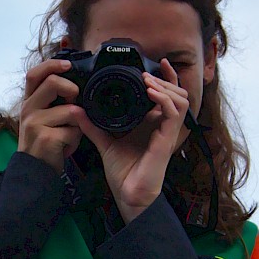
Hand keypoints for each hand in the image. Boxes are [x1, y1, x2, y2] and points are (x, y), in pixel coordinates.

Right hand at [17, 58, 85, 172]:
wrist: (33, 171)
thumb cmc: (43, 142)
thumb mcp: (42, 118)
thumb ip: (52, 100)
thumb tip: (75, 85)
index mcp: (28, 101)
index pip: (34, 74)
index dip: (52, 64)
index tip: (68, 65)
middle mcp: (28, 110)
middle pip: (52, 83)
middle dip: (71, 89)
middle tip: (74, 101)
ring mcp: (35, 124)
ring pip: (70, 110)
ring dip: (78, 124)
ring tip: (70, 134)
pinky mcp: (46, 138)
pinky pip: (74, 131)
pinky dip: (76, 140)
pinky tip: (66, 148)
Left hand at [81, 61, 189, 221]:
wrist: (129, 194)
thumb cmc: (123, 172)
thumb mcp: (105, 142)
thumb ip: (93, 125)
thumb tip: (77, 110)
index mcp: (153, 123)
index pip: (167, 94)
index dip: (165, 77)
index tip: (156, 63)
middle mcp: (163, 125)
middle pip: (178, 93)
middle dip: (164, 79)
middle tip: (147, 73)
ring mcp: (167, 132)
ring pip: (180, 99)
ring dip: (165, 86)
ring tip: (148, 81)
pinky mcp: (167, 140)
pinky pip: (174, 113)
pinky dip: (163, 99)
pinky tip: (150, 93)